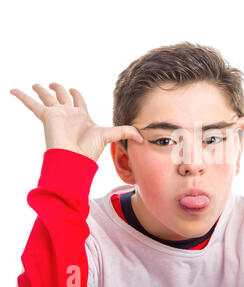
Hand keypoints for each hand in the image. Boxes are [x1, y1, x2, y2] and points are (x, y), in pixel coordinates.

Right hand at [10, 83, 143, 161]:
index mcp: (82, 116)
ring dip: (42, 90)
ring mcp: (56, 114)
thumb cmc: (90, 149)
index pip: (78, 101)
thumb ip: (126, 132)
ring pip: (47, 98)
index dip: (76, 95)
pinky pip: (31, 104)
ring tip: (37, 84)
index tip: (73, 90)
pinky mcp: (46, 116)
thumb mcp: (110, 135)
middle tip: (52, 83)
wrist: (73, 157)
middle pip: (62, 96)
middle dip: (58, 89)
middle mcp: (68, 114)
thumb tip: (143, 137)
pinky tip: (13, 90)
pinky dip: (22, 96)